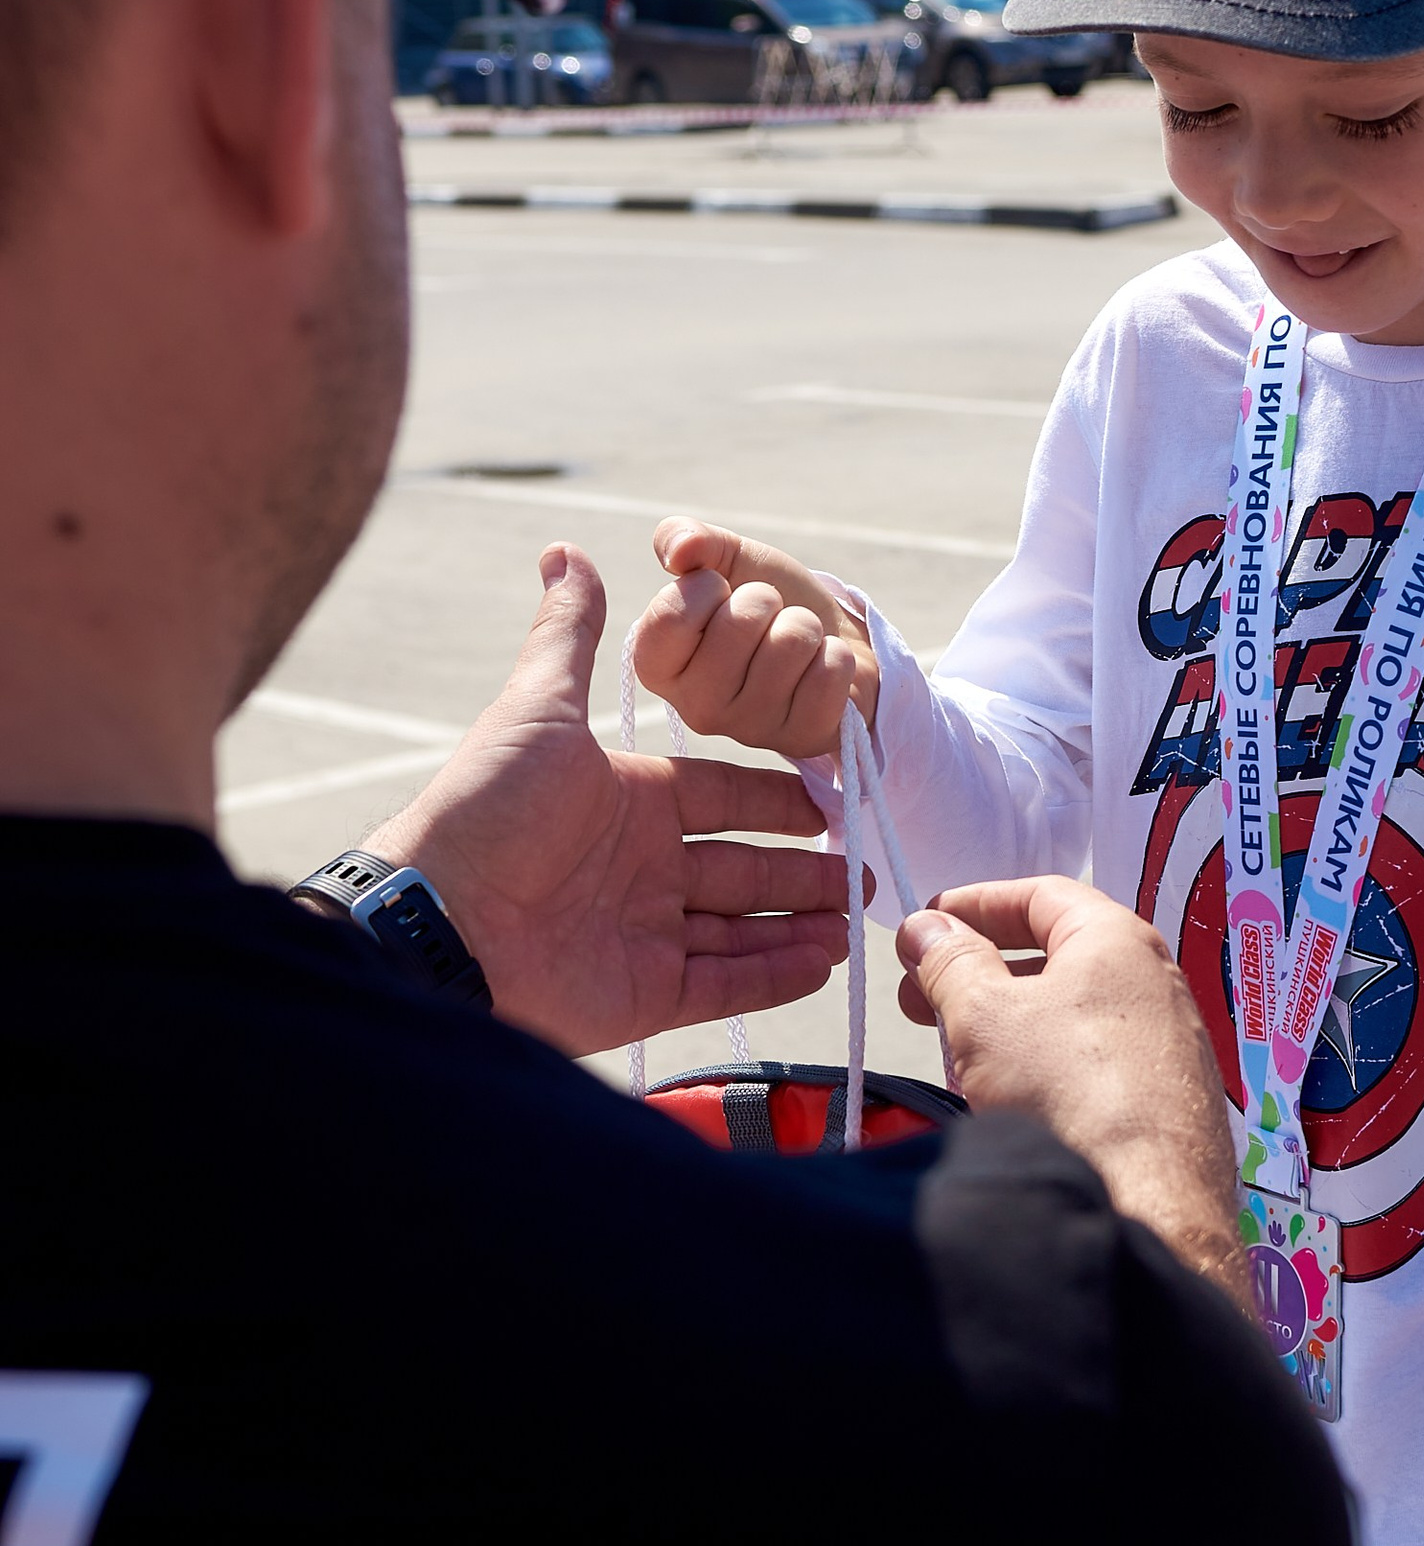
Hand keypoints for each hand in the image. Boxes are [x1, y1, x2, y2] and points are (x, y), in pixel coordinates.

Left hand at [362, 546, 849, 1055]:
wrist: (439, 918)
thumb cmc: (488, 808)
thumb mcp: (536, 708)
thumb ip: (568, 636)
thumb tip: (566, 550)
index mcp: (629, 801)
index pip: (722, 798)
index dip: (777, 802)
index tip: (830, 803)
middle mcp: (641, 868)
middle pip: (743, 868)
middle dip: (804, 870)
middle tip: (861, 871)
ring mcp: (644, 935)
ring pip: (742, 929)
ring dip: (800, 924)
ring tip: (855, 919)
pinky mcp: (644, 994)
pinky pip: (725, 985)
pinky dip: (774, 976)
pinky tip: (822, 962)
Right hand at [634, 517, 878, 760]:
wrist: (832, 636)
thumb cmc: (769, 602)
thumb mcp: (726, 560)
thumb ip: (689, 541)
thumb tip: (678, 549)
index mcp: (658, 664)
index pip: (672, 612)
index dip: (708, 585)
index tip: (719, 592)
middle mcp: (695, 707)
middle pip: (740, 622)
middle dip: (767, 601)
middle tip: (769, 618)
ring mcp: (749, 729)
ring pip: (791, 642)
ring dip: (804, 626)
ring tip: (797, 642)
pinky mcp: (802, 739)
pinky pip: (828, 672)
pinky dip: (835, 655)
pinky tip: (820, 669)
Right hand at [898, 877, 1249, 1313]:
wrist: (1153, 1204)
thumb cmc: (1067, 1089)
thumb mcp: (985, 1015)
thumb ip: (950, 962)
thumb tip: (926, 926)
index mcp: (1119, 939)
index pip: (1040, 894)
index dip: (974, 905)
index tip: (925, 927)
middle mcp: (1156, 980)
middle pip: (1056, 954)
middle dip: (979, 970)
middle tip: (919, 997)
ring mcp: (1170, 1043)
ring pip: (1073, 1012)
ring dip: (1007, 1021)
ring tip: (955, 1051)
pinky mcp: (1169, 1100)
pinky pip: (1095, 1061)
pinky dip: (1044, 1063)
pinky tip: (1010, 1098)